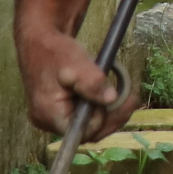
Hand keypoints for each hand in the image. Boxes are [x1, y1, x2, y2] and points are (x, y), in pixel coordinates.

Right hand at [16, 22, 131, 140]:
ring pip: (87, 124)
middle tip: (132, 99)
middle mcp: (47, 122)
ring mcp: (52, 118)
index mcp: (48, 114)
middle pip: (87, 131)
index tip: (121, 100)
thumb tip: (111, 98)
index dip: (104, 120)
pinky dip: (99, 106)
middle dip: (112, 116)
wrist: (40, 41)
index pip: (83, 132)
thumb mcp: (76, 62)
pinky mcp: (59, 111)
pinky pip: (83, 116)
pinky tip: (109, 92)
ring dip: (108, 111)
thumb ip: (92, 82)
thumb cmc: (55, 50)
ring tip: (126, 93)